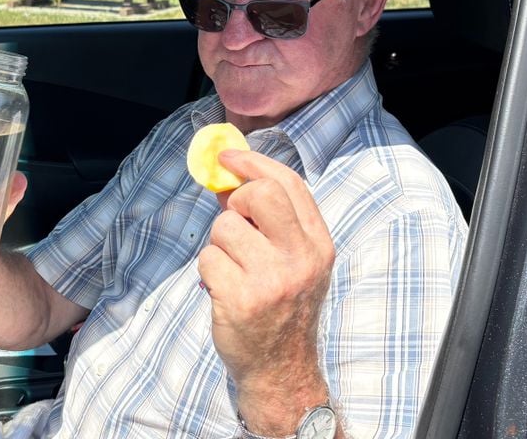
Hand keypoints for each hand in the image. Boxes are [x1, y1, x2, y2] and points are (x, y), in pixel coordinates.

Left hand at [196, 150, 334, 399]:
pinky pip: (208, 259)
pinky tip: (225, 291)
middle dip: (237, 200)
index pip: (289, 185)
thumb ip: (269, 222)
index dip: (254, 163)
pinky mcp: (241, 299)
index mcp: (318, 245)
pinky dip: (209, 272)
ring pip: (224, 228)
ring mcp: (272, 280)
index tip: (228, 158)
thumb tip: (227, 181)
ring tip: (233, 270)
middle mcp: (300, 259)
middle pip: (261, 194)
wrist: (281, 370)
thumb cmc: (281, 309)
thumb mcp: (292, 262)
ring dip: (219, 245)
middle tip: (234, 221)